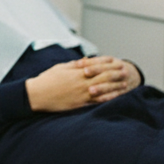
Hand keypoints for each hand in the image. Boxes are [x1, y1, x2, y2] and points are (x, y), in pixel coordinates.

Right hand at [24, 55, 140, 111]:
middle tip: (125, 70)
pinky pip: (97, 101)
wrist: (38, 95)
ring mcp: (82, 94)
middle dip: (115, 72)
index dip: (106, 62)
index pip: (96, 64)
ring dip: (116, 86)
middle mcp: (81, 82)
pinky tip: (115, 97)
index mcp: (76, 71)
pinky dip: (107, 98)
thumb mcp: (60, 67)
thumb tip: (86, 60)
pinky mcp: (80, 104)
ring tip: (125, 83)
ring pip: (103, 89)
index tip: (114, 59)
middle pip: (103, 76)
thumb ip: (74, 65)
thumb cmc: (47, 80)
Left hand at [81, 55, 141, 102]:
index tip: (78, 64)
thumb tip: (78, 62)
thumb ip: (91, 63)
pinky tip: (99, 99)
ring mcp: (122, 80)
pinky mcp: (122, 92)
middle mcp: (118, 69)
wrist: (130, 75)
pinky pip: (115, 95)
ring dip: (101, 87)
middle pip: (106, 70)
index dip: (89, 62)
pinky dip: (107, 97)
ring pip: (111, 83)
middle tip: (84, 73)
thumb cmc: (109, 68)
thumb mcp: (103, 62)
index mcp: (111, 61)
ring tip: (91, 90)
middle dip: (95, 71)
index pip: (99, 60)